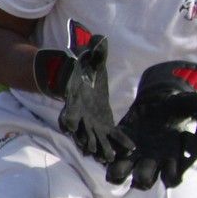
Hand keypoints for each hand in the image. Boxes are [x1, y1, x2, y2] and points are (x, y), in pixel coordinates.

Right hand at [33, 19, 132, 164]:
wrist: (81, 80)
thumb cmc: (83, 69)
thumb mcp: (89, 59)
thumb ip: (94, 52)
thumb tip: (100, 39)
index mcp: (74, 100)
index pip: (68, 111)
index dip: (68, 119)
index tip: (68, 127)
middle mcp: (80, 115)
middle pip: (80, 130)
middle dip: (85, 139)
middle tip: (90, 150)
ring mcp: (91, 123)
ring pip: (94, 138)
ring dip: (101, 148)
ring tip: (108, 158)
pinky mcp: (103, 125)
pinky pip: (111, 136)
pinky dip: (118, 143)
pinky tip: (129, 151)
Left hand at [106, 61, 196, 189]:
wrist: (156, 104)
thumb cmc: (174, 109)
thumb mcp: (185, 105)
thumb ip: (194, 104)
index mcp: (170, 157)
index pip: (172, 178)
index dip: (171, 178)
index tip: (170, 174)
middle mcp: (151, 162)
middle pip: (144, 180)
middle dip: (142, 178)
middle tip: (140, 171)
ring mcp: (132, 156)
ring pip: (121, 175)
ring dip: (118, 172)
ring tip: (116, 164)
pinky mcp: (117, 148)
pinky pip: (108, 158)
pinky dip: (106, 156)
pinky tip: (108, 150)